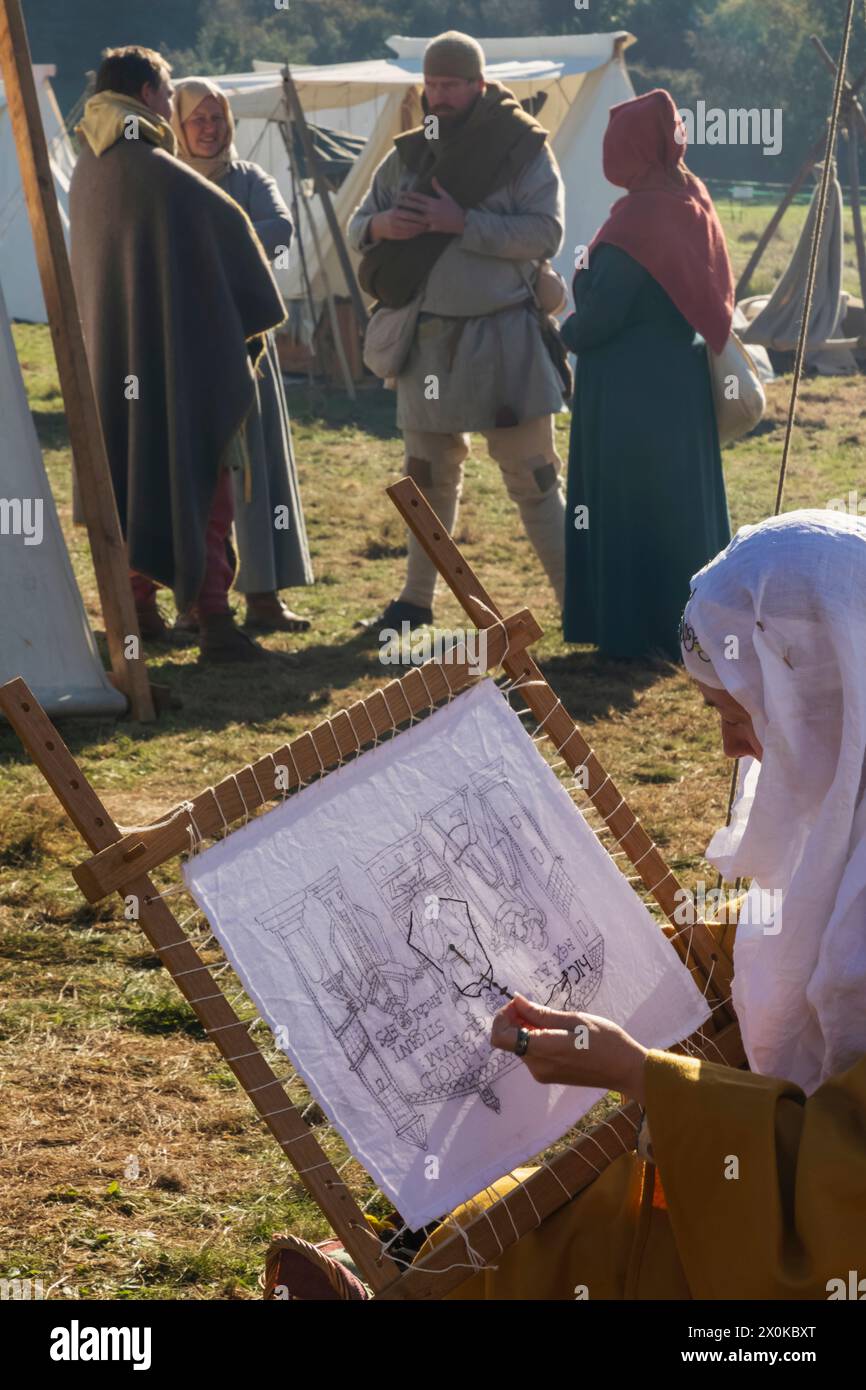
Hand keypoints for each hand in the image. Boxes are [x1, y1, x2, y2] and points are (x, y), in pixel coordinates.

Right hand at [370, 207, 429, 240]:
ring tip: (425, 229)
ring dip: (417, 230)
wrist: (377, 225)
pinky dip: (413, 234)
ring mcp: (393, 230)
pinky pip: (405, 236)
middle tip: (428, 224)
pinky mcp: (394, 236)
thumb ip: (404, 206)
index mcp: (395, 212)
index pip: (408, 215)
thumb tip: (417, 201)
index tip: (426, 216)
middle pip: (409, 224)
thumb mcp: (394, 208)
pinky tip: (418, 233)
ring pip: (408, 231)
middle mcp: (393, 221)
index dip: (418, 216)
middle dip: (419, 224)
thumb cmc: (389, 215)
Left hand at [398, 178, 465, 234]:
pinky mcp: (433, 228)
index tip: (401, 193)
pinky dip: (414, 228)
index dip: (408, 195)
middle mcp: (431, 210)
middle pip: (414, 206)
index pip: (418, 197)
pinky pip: (422, 228)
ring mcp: (432, 219)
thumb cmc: (454, 208)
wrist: (462, 221)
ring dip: (406, 216)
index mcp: (433, 201)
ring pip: (416, 217)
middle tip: (395, 202)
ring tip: (398, 214)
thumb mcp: (446, 196)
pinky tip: (407, 228)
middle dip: (404, 203)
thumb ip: (438, 188)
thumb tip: (433, 178)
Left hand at [490, 994, 647, 1103]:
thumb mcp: (575, 1019)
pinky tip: (555, 1031)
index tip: (519, 1005)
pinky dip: (535, 1039)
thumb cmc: (606, 1040)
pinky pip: (532, 1054)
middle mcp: (537, 1066)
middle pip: (509, 1040)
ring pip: (520, 1046)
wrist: (626, 1070)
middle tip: (536, 1006)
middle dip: (515, 1020)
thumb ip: (541, 1014)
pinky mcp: (548, 1076)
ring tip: (552, 1019)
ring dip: (526, 1029)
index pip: (500, 1038)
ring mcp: (542, 1074)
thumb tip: (516, 1001)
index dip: (503, 1018)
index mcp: (543, 1050)